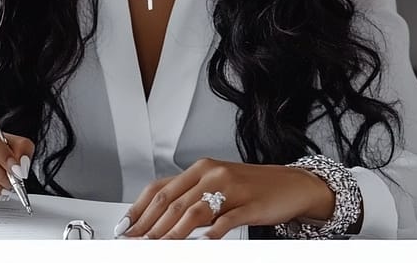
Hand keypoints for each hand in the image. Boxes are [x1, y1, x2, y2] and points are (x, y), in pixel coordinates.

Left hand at [117, 158, 336, 239]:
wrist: (291, 185)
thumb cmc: (252, 188)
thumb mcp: (217, 186)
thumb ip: (190, 198)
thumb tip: (158, 220)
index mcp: (200, 169)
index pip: (159, 189)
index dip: (138, 209)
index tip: (125, 228)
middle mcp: (212, 174)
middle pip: (172, 202)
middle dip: (149, 226)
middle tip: (135, 244)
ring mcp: (230, 188)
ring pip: (193, 212)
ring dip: (171, 233)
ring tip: (157, 248)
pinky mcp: (249, 204)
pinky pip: (225, 221)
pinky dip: (210, 235)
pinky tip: (199, 245)